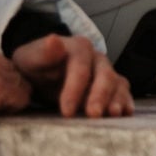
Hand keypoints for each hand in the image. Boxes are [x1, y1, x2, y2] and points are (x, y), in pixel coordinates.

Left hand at [9, 33, 134, 117]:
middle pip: (104, 74)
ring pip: (117, 83)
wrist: (40, 72)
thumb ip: (42, 53)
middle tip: (93, 115)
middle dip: (100, 95)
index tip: (66, 111)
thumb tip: (53, 40)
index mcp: (78, 47)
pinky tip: (124, 113)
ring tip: (113, 114)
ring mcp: (106, 72)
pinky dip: (125, 102)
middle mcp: (97, 58)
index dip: (75, 88)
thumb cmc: (35, 66)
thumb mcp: (30, 58)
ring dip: (117, 99)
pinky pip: (123, 92)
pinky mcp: (111, 86)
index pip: (80, 67)